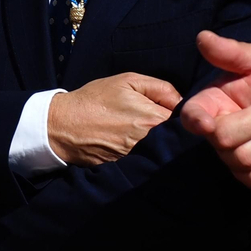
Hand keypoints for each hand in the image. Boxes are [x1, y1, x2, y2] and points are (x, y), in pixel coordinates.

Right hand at [47, 72, 180, 165]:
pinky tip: (136, 147)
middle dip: (176, 132)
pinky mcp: (130, 169)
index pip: (187, 119)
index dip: (184, 115)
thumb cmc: (95, 100)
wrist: (63, 126)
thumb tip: (182, 101)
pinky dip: (148, 155)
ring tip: (145, 135)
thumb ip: (161, 87)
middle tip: (160, 124)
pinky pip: (148, 161)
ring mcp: (141, 158)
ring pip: (165, 152)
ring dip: (163, 145)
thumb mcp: (127, 81)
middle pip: (179, 139)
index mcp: (155, 118)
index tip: (175, 113)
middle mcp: (152, 142)